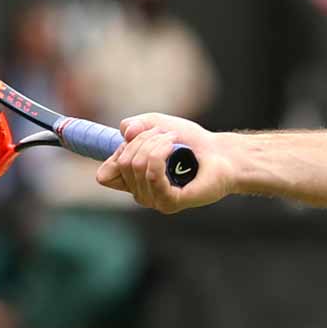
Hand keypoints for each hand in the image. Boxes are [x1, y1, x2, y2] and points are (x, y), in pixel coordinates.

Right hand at [95, 113, 233, 213]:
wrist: (221, 152)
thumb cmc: (190, 142)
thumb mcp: (156, 125)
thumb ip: (135, 125)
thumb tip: (125, 133)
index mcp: (132, 181)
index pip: (105, 175)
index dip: (118, 153)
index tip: (138, 139)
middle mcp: (140, 193)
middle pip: (123, 163)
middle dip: (143, 139)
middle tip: (167, 135)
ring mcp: (154, 200)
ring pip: (136, 166)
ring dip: (155, 143)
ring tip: (173, 140)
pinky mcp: (169, 202)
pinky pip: (152, 175)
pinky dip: (161, 154)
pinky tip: (175, 149)